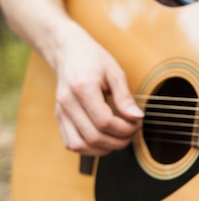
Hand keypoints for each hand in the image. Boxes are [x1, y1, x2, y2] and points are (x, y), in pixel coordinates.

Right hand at [52, 27, 142, 155]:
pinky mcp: (59, 118)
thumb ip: (125, 97)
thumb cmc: (93, 59)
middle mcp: (67, 103)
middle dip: (119, 140)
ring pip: (80, 146)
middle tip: (132, 132)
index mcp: (82, 88)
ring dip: (104, 148)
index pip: (105, 122)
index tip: (137, 123)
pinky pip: (71, 144)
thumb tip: (137, 117)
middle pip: (94, 136)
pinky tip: (104, 140)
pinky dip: (89, 148)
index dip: (125, 128)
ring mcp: (60, 112)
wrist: (68, 52)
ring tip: (120, 138)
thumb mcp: (115, 72)